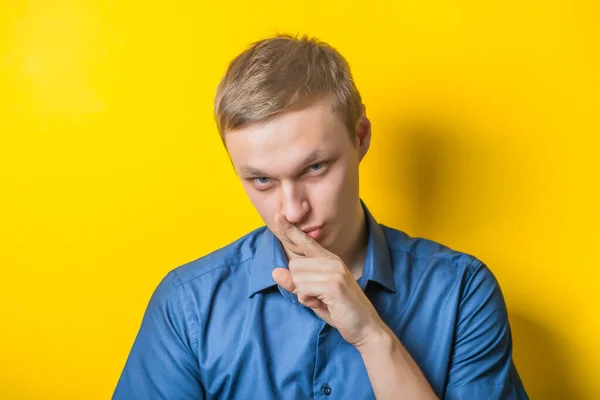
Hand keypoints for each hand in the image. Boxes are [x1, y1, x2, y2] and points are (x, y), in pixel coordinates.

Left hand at [271, 214, 384, 347]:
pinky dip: (307, 301)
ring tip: (321, 301)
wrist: (365, 328)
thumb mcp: (313, 296)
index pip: (306, 242)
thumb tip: (275, 272)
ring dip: (303, 295)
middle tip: (316, 297)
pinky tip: (323, 304)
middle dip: (298, 285)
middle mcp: (332, 262)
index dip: (291, 230)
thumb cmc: (339, 310)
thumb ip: (295, 284)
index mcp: (329, 260)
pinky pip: (303, 289)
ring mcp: (334, 272)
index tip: (279, 216)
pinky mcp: (334, 285)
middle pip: (294, 265)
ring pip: (297, 277)